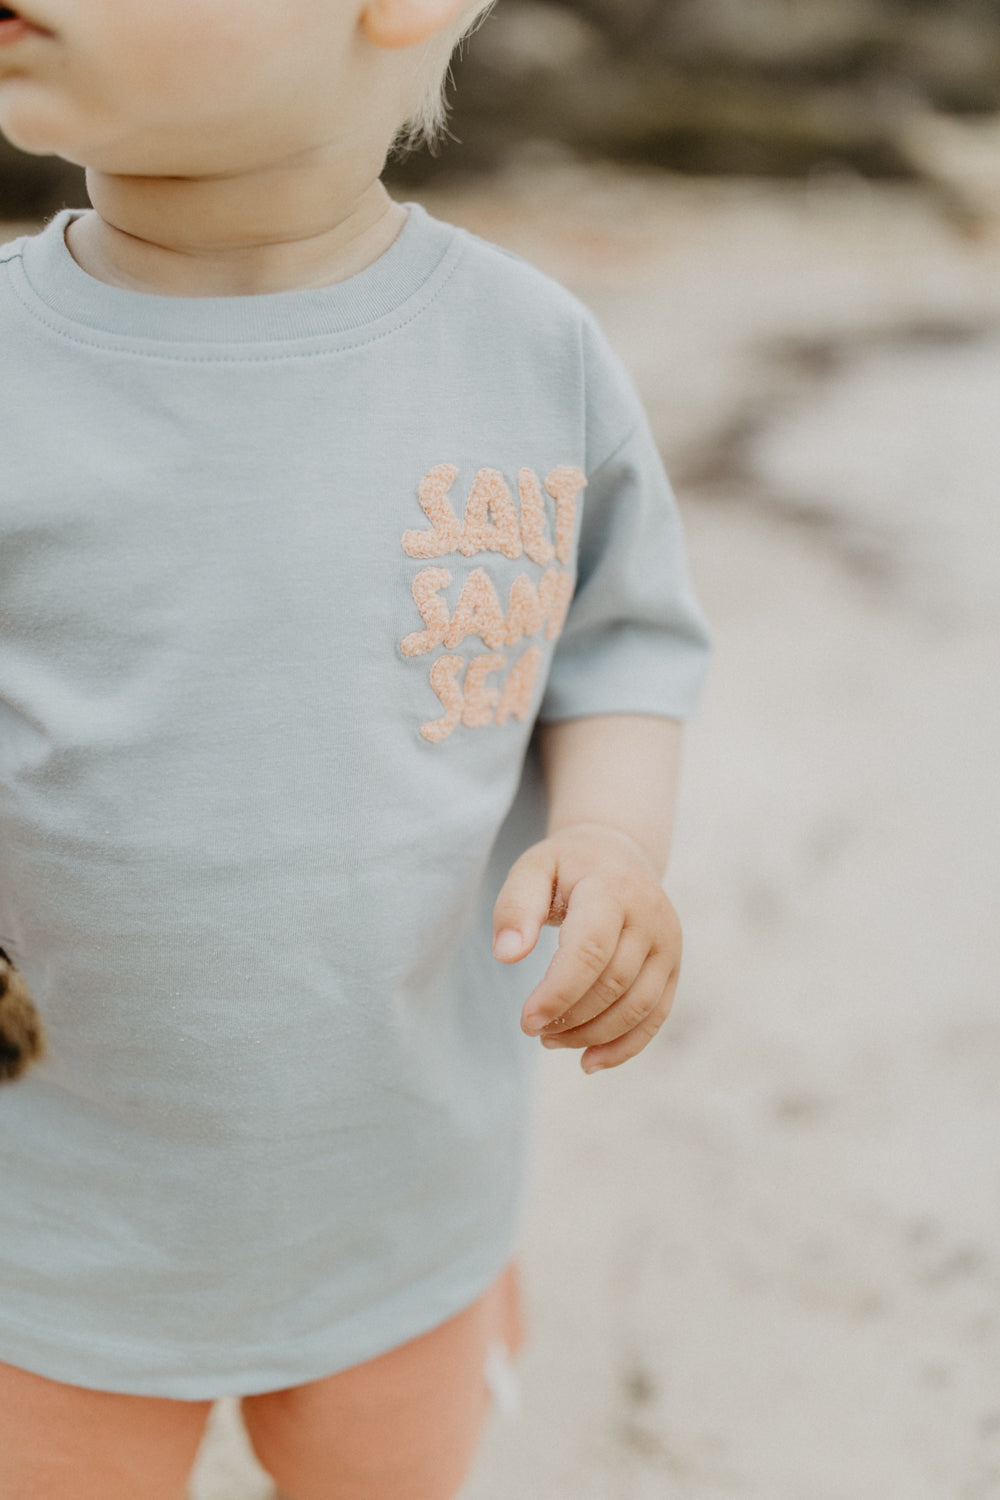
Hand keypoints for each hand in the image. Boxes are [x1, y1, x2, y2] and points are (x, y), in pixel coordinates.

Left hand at [492, 823, 681, 1073]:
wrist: (618, 855)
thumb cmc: (567, 867)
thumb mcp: (533, 869)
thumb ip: (516, 907)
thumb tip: (506, 956)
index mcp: (612, 889)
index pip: (591, 951)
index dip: (559, 992)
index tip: (526, 1020)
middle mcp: (650, 917)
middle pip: (613, 984)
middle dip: (569, 1017)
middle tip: (531, 1027)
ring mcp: (668, 944)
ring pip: (637, 1007)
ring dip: (592, 1035)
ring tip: (551, 1040)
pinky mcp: (673, 967)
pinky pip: (655, 1017)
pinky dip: (624, 1047)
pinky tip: (588, 1061)